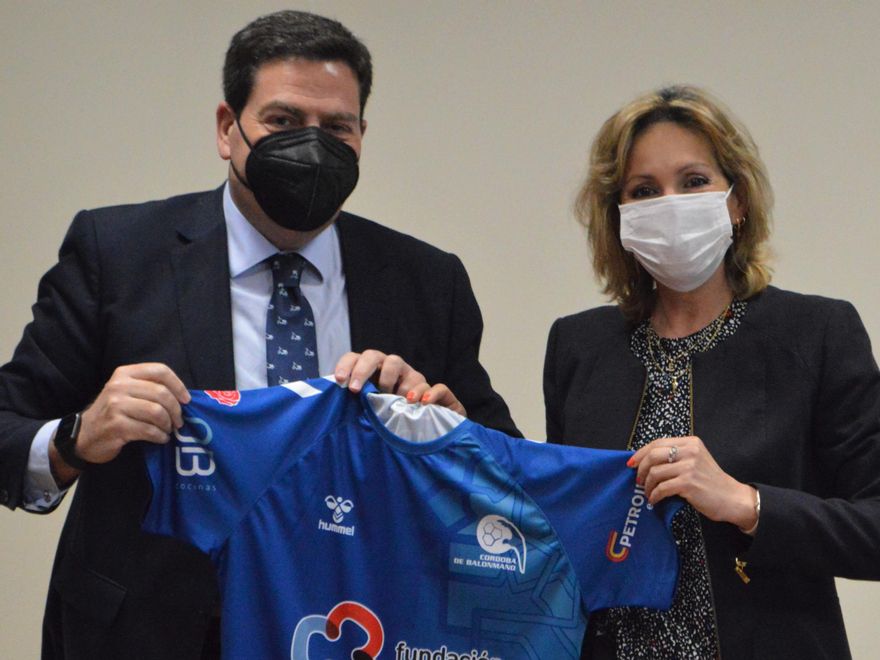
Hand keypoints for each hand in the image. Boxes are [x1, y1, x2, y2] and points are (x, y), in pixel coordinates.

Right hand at [52, 364, 189, 477]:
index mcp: (125, 373)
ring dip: (168, 424)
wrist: (84, 435)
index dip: (178, 385)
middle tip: (178, 421)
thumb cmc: (113, 413)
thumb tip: (183, 397)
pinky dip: (159, 436)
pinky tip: (160, 438)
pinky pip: (149, 430)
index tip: (186, 400)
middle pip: (161, 393)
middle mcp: (119, 386)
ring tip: (167, 430)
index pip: (160, 370)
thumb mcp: (127, 392)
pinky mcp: (116, 425)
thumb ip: (149, 388)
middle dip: (176, 410)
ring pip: (157, 412)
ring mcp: (116, 405)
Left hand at [333, 351, 465, 415]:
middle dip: (363, 369)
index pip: (356, 358)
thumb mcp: (369, 415)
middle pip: (376, 356)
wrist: (430, 435)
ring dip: (390, 378)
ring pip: (399, 363)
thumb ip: (354, 407)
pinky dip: (429, 393)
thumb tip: (328, 402)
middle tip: (355, 389)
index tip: (339, 381)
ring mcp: (415, 380)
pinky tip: (421, 403)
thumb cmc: (392, 422)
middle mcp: (393, 372)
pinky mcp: (438, 394)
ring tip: (388, 398)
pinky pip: (437, 386)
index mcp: (374, 374)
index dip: (347, 365)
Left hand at [628, 435, 756, 530]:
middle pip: (653, 455)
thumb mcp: (695, 461)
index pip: (657, 442)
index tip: (631, 463)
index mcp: (691, 442)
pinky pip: (661, 488)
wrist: (732, 499)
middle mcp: (690, 451)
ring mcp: (690, 467)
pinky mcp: (689, 483)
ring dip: (647, 485)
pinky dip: (654, 495)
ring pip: (655, 472)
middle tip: (638, 480)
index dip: (640, 453)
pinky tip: (655, 500)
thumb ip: (676, 456)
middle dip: (640, 469)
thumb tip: (644, 460)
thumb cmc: (710, 482)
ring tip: (648, 492)